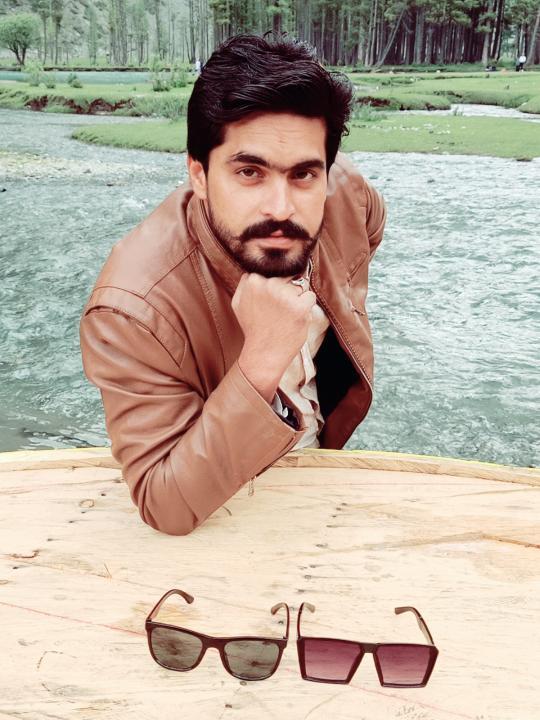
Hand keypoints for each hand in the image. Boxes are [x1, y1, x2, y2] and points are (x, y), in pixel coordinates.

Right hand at [232, 272, 315, 401]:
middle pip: (287, 276)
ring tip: (284, 316)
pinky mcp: (300, 307)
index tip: (268, 300)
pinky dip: (306, 307)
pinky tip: (294, 319)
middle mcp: (268, 284)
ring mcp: (284, 295)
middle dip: (285, 290)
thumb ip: (245, 282)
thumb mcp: (238, 302)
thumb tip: (255, 269)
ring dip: (296, 299)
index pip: (271, 270)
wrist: (264, 354)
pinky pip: (310, 297)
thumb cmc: (253, 329)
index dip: (273, 285)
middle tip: (277, 311)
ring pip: (299, 286)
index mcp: (252, 281)